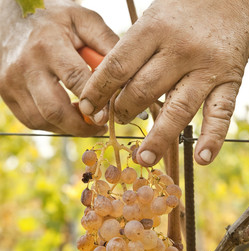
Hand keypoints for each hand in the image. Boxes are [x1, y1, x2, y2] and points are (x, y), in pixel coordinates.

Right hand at [0, 0, 117, 135]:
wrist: (14, 17)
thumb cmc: (56, 20)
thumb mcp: (85, 21)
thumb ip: (107, 45)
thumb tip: (128, 75)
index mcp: (48, 44)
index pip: (75, 80)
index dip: (96, 102)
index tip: (109, 116)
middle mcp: (26, 65)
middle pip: (55, 109)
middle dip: (82, 126)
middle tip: (100, 127)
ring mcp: (11, 81)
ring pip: (43, 119)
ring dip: (69, 128)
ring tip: (86, 122)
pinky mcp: (6, 93)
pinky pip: (32, 120)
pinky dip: (53, 125)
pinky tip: (67, 118)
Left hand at [80, 0, 248, 164]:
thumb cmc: (182, 12)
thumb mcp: (152, 19)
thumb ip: (132, 52)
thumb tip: (107, 91)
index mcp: (153, 29)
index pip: (117, 67)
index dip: (97, 92)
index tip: (87, 110)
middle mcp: (180, 49)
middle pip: (143, 90)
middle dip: (124, 112)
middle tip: (117, 122)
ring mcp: (207, 68)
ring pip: (178, 109)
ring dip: (159, 138)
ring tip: (144, 159)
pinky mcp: (231, 81)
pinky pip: (220, 114)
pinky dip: (212, 139)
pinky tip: (202, 160)